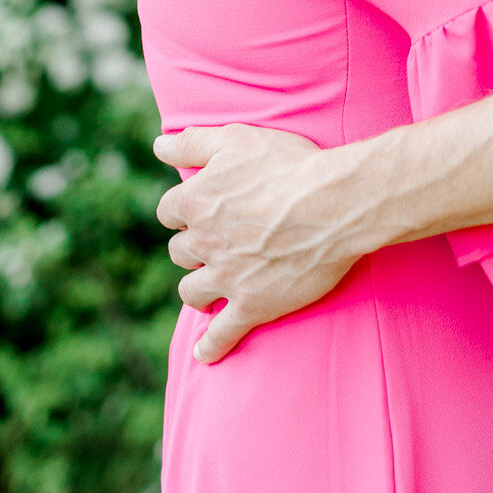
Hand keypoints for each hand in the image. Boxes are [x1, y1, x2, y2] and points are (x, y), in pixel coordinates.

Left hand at [153, 125, 356, 363]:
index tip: (201, 208)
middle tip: (216, 242)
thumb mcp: (237, 138)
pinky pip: (221, 334)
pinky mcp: (252, 305)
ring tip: (210, 287)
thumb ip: (192, 142)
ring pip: (192, 291)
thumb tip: (157, 146)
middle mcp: (203, 242)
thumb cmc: (290, 165)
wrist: (335, 204)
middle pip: (180, 251)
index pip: (169, 210)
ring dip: (198, 287)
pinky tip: (205, 353)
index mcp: (196, 200)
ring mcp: (226, 277)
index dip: (185, 208)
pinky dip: (210, 346)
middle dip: (193, 246)